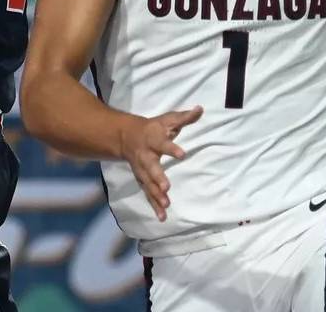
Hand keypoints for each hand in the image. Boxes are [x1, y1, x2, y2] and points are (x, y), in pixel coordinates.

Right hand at [118, 106, 202, 220]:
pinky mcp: (142, 180)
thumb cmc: (153, 128)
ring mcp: (142, 170)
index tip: (183, 154)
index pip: (163, 143)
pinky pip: (147, 193)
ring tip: (166, 205)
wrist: (126, 137)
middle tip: (166, 187)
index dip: (172, 148)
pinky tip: (162, 216)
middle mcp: (145, 155)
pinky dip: (154, 205)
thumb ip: (184, 117)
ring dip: (156, 195)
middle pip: (151, 167)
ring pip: (148, 183)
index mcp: (153, 139)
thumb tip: (200, 109)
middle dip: (158, 177)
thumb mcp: (167, 119)